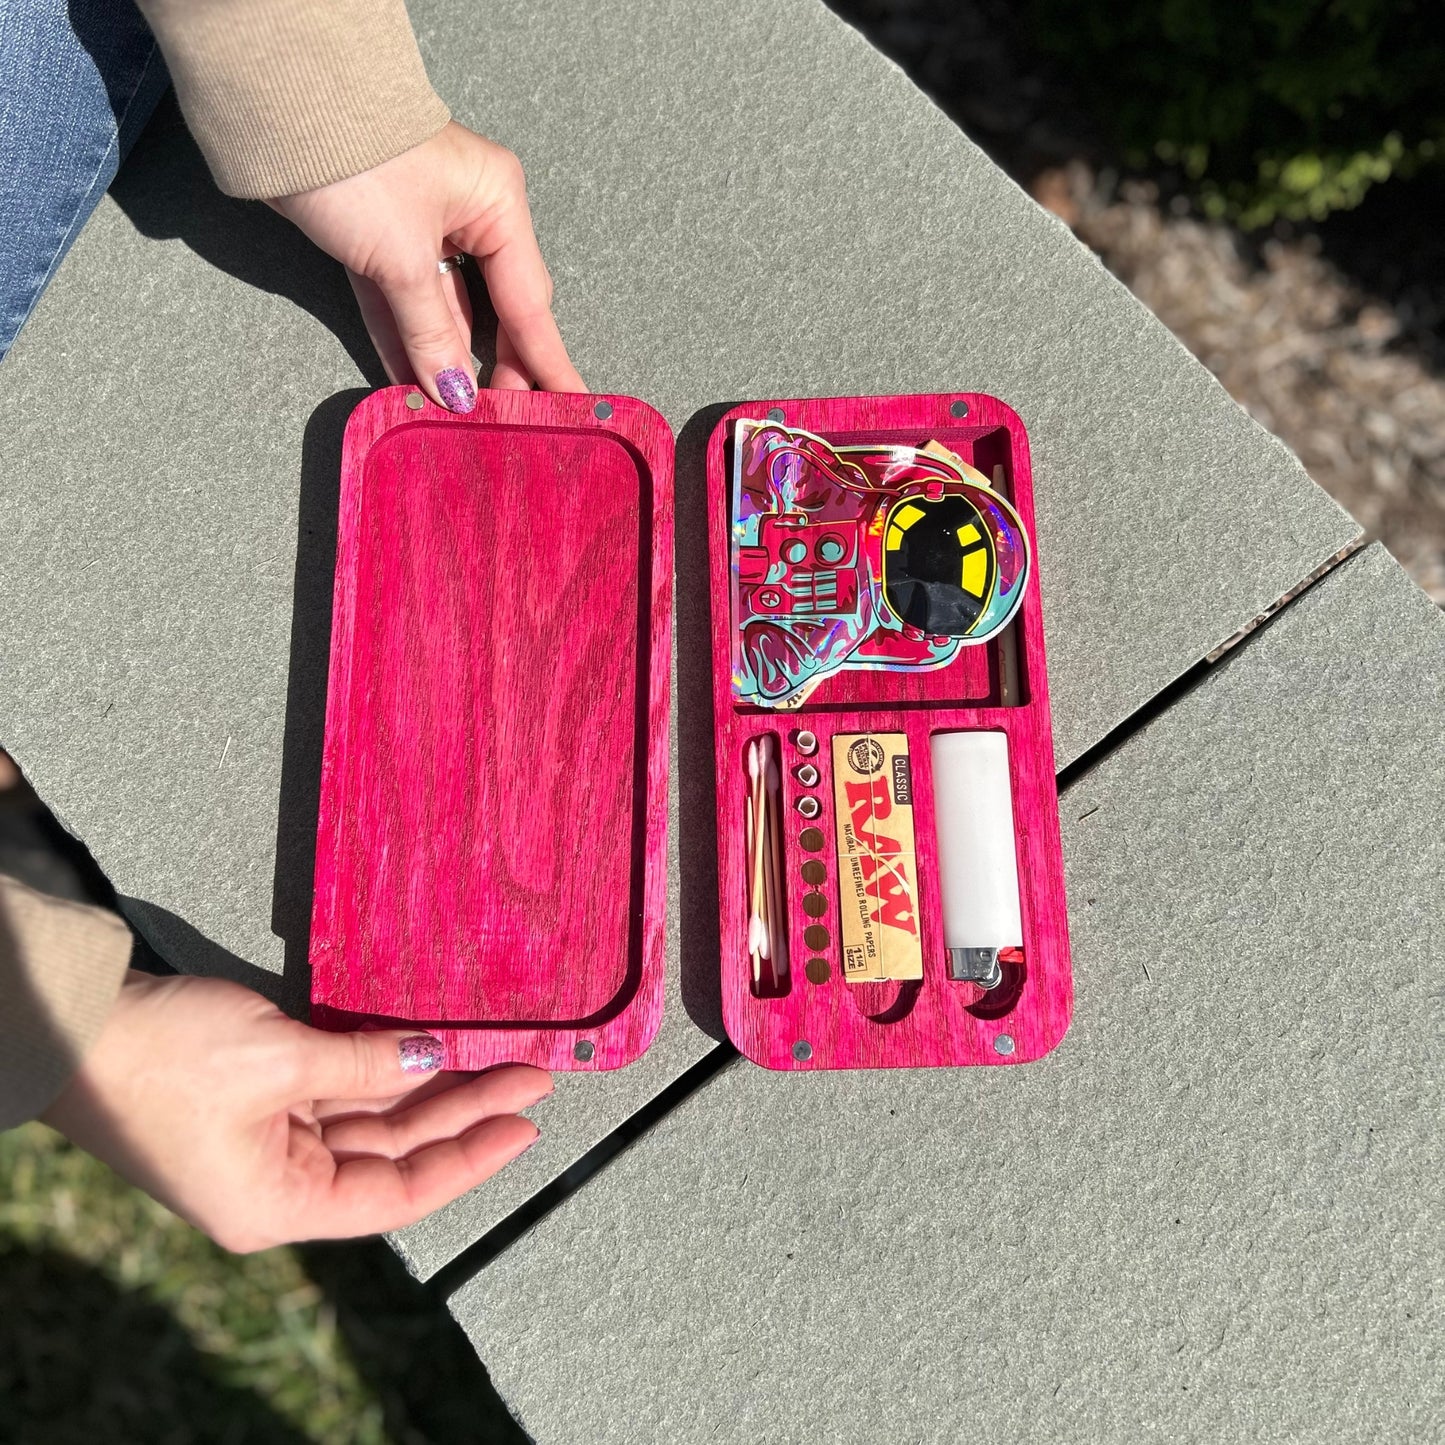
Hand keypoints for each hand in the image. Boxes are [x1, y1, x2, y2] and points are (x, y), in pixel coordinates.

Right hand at [42, 970, 551, 1252]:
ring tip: (495, 1054)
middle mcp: (277, 1183)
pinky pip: (337, 1089)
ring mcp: (266, 1140)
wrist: (71, 1022)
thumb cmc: (163, 1058)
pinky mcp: (256, 1100)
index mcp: (278, 1203)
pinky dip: (382, 1066)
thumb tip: (433, 1059)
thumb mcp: (281, 1060)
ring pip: (370, 1117)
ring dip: (427, 1084)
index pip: (399, 1193)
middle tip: (529, 1073)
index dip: (468, 1158)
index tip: (525, 1123)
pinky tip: (430, 1044)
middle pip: (392, 1151)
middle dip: (461, 1109)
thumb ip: (368, 1065)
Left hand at [270, 121, 585, 409]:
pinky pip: (402, 303)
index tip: (572, 406)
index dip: (546, 362)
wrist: (275, 106)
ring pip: (444, 310)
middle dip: (494, 367)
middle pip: (493, 310)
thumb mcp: (402, 258)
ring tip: (458, 416)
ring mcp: (422, 227)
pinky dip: (406, 342)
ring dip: (444, 361)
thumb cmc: (356, 161)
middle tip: (504, 422)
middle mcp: (469, 214)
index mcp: (498, 205)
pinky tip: (415, 386)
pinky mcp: (377, 238)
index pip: (530, 305)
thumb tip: (458, 394)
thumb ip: (433, 333)